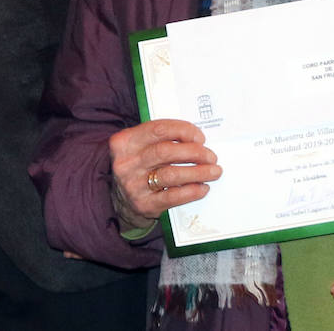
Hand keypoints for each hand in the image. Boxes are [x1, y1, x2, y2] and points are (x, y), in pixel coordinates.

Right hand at [107, 118, 220, 232]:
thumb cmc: (139, 166)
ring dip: (198, 172)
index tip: (200, 137)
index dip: (184, 130)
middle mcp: (127, 163)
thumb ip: (163, 138)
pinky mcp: (143, 204)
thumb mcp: (141, 146)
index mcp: (125, 141)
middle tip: (211, 156)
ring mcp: (133, 185)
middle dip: (194, 152)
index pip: (159, 129)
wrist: (120, 200)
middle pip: (166, 151)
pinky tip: (202, 187)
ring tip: (214, 171)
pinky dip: (192, 191)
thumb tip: (197, 139)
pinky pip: (172, 196)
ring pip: (171, 174)